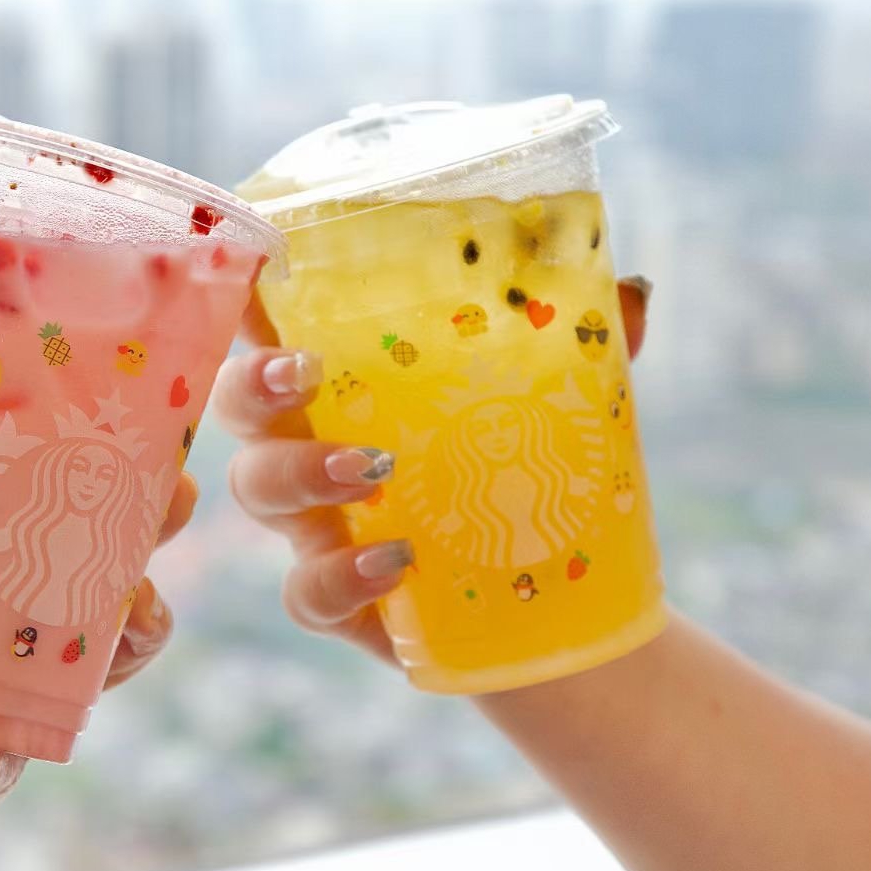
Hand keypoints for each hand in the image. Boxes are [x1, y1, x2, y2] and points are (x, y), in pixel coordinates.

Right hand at [212, 277, 650, 665]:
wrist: (552, 598)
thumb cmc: (525, 469)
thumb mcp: (562, 401)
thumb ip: (588, 343)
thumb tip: (633, 290)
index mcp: (348, 382)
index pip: (277, 325)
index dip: (248, 295)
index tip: (260, 268)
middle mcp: (311, 444)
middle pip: (237, 407)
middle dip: (255, 386)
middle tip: (306, 374)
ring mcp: (317, 526)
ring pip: (257, 491)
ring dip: (301, 471)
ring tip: (373, 467)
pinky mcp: (339, 602)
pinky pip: (305, 593)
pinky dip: (338, 576)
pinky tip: (395, 561)